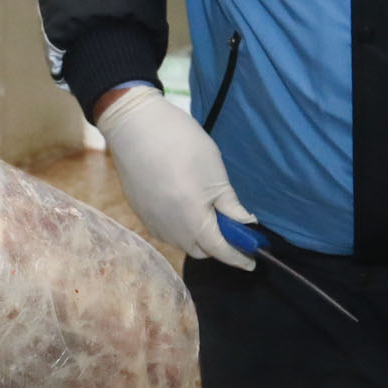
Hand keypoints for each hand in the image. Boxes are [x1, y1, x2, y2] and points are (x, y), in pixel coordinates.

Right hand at [96, 84, 255, 267]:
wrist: (135, 127)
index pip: (221, 250)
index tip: (252, 261)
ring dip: (197, 237)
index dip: (239, 257)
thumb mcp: (216, 173)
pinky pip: (165, 231)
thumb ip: (230, 206)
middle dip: (218, 246)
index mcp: (193, 220)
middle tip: (231, 229)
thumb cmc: (182, 144)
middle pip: (200, 250)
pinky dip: (179, 228)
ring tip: (206, 214)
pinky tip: (183, 208)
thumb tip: (245, 225)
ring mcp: (152, 222)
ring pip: (181, 242)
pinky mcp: (140, 212)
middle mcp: (170, 229)